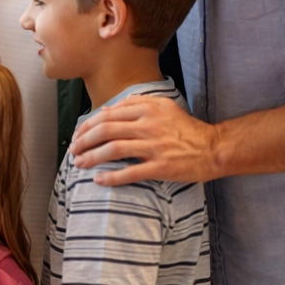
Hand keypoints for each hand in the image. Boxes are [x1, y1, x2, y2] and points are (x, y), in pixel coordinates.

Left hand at [69, 94, 220, 185]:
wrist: (212, 148)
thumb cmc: (185, 128)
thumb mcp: (162, 106)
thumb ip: (135, 104)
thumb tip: (107, 109)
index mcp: (147, 109)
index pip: (107, 116)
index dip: (87, 126)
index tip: (77, 135)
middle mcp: (148, 125)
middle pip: (106, 131)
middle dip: (83, 141)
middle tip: (73, 150)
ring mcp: (154, 147)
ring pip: (113, 149)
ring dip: (91, 157)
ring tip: (79, 164)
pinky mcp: (160, 167)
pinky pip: (130, 172)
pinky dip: (111, 177)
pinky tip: (98, 180)